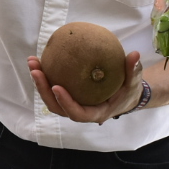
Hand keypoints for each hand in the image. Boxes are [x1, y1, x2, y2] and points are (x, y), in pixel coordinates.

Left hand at [28, 51, 143, 123]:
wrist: (126, 96)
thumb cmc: (129, 92)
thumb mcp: (134, 83)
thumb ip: (133, 70)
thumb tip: (134, 54)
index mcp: (95, 113)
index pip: (77, 113)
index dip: (65, 103)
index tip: (56, 87)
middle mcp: (81, 111)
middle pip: (57, 107)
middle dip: (43, 89)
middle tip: (36, 70)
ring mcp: (73, 103)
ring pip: (51, 98)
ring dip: (39, 81)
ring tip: (33, 62)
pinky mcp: (69, 95)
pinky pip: (54, 88)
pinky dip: (46, 75)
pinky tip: (41, 59)